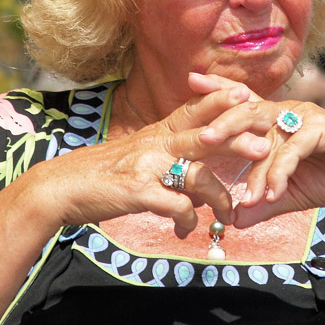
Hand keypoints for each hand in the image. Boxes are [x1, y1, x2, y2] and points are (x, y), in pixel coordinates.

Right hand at [34, 84, 270, 237]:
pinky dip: (186, 220)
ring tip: (231, 213)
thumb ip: (169, 157)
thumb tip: (198, 178)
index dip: (220, 100)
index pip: (194, 109)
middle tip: (264, 147)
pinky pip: (175, 206)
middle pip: (205, 135)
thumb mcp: (138, 154)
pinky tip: (185, 230)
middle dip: (237, 139)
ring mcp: (147, 167)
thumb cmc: (103, 172)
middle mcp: (155, 143)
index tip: (246, 94)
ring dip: (219, 196)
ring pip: (197, 175)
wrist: (61, 187)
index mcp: (158, 132)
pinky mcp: (138, 193)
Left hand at [188, 73, 324, 228]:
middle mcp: (289, 112)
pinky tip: (271, 193)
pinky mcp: (323, 130)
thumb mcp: (291, 193)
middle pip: (247, 110)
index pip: (243, 102)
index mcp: (278, 119)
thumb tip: (235, 221)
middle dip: (222, 120)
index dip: (218, 89)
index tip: (190, 82)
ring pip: (267, 130)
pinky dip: (280, 172)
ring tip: (230, 175)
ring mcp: (306, 118)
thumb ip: (264, 201)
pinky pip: (293, 149)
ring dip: (249, 158)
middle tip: (200, 136)